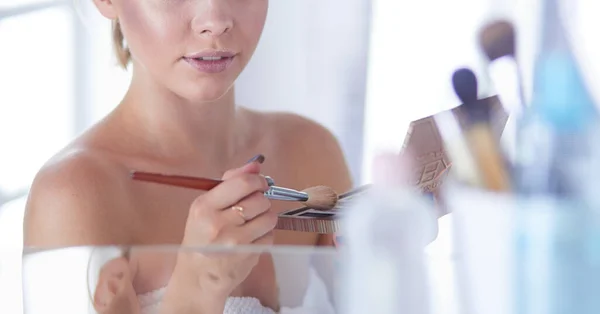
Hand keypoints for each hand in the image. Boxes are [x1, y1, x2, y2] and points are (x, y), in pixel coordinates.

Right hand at [172, 155, 276, 299]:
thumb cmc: (201, 238)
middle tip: (252, 208)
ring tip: (253, 223)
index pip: (242, 183)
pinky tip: (252, 239)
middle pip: (259, 200)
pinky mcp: (249, 256)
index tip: (260, 184)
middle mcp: (218, 224)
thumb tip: (256, 164)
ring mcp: (235, 242)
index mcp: (204, 207)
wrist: (197, 278)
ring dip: (266, 217)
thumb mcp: (205, 208)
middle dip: (261, 201)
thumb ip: (229, 183)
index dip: (257, 181)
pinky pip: (270, 235)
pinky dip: (265, 235)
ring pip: (269, 217)